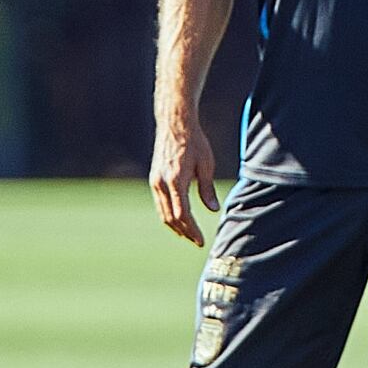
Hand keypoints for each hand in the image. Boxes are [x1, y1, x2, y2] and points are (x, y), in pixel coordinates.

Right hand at [150, 118, 218, 246]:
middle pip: (171, 217)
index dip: (192, 230)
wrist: (174, 125)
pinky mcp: (154, 179)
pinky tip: (179, 221)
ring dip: (176, 227)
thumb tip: (213, 209)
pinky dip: (169, 215)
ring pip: (163, 213)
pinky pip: (160, 204)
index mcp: (176, 180)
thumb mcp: (206, 164)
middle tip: (197, 242)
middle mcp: (161, 183)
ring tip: (189, 236)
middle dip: (185, 232)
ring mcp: (155, 181)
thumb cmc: (195, 142)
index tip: (201, 241)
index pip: (183, 214)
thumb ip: (207, 189)